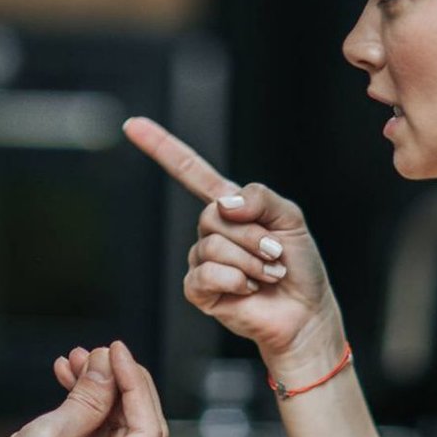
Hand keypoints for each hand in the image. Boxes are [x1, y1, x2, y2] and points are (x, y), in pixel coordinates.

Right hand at [0, 342, 166, 436]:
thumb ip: (84, 401)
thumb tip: (105, 366)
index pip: (147, 427)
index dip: (134, 382)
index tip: (117, 351)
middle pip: (134, 424)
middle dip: (113, 382)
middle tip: (96, 354)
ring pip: (114, 427)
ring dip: (95, 391)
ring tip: (75, 362)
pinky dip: (84, 410)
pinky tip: (70, 382)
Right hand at [122, 117, 342, 361]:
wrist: (304, 311)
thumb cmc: (298, 265)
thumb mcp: (290, 217)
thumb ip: (260, 198)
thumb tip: (225, 204)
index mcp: (229, 206)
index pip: (189, 171)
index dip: (161, 147)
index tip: (132, 125)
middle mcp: (211, 230)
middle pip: (212, 215)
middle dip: (253, 236)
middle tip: (274, 254)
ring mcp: (201, 260)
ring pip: (213, 246)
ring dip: (251, 262)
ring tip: (268, 274)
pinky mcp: (199, 290)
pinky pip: (206, 275)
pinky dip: (235, 281)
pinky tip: (248, 288)